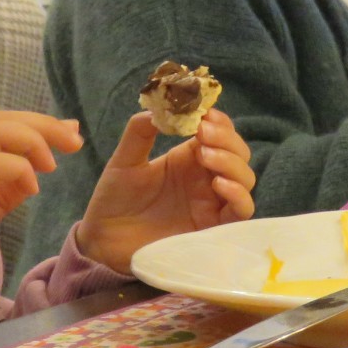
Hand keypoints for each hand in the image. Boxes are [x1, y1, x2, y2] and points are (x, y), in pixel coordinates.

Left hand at [75, 109, 255, 271]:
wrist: (103, 241)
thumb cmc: (114, 200)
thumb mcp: (124, 161)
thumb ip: (139, 132)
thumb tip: (160, 106)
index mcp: (188, 158)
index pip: (219, 132)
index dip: (217, 120)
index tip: (204, 113)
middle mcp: (205, 178)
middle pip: (238, 152)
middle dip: (226, 138)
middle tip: (204, 133)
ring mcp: (211, 203)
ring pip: (245, 177)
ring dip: (231, 162)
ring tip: (205, 155)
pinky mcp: (213, 229)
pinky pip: (241, 211)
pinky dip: (237, 195)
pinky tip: (218, 184)